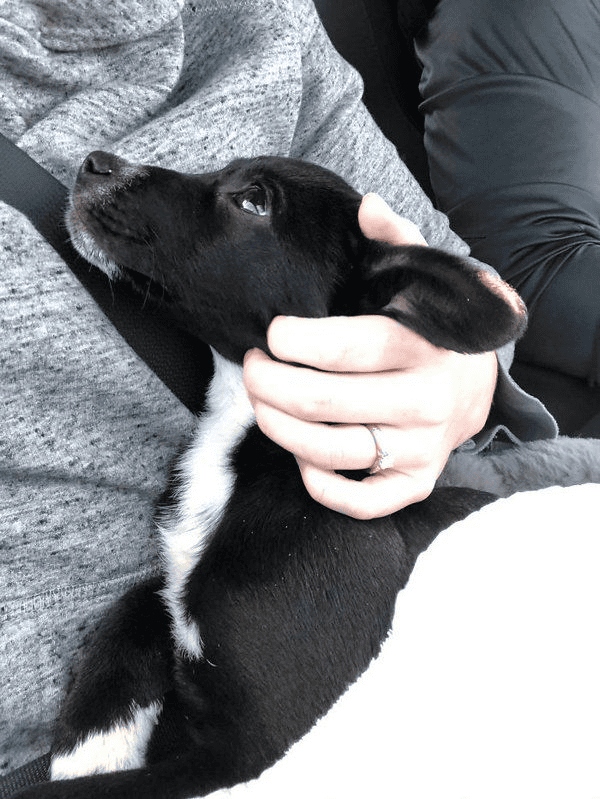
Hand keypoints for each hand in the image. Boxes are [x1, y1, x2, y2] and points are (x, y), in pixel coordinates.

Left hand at [243, 194, 497, 518]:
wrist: (477, 388)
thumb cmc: (432, 332)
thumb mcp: (423, 280)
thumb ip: (395, 241)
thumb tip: (366, 206)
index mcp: (424, 346)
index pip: (345, 347)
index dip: (293, 342)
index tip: (273, 334)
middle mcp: (426, 402)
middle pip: (322, 402)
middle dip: (268, 383)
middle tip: (254, 368)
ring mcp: (420, 449)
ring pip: (329, 453)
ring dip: (277, 427)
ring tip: (262, 403)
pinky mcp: (415, 484)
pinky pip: (359, 502)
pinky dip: (320, 483)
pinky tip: (304, 456)